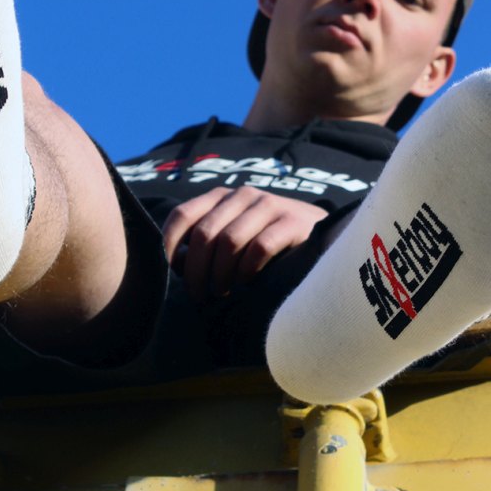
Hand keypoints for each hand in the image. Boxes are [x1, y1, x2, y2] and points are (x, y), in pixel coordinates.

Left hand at [161, 187, 328, 299]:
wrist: (322, 236)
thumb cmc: (268, 242)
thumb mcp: (234, 236)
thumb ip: (206, 243)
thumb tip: (174, 263)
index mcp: (221, 197)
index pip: (182, 215)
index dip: (169, 245)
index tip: (170, 273)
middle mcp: (242, 195)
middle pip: (204, 234)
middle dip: (196, 271)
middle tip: (199, 295)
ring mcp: (269, 205)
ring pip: (229, 242)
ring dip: (220, 275)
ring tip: (222, 292)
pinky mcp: (292, 221)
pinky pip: (259, 248)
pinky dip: (247, 270)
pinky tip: (248, 282)